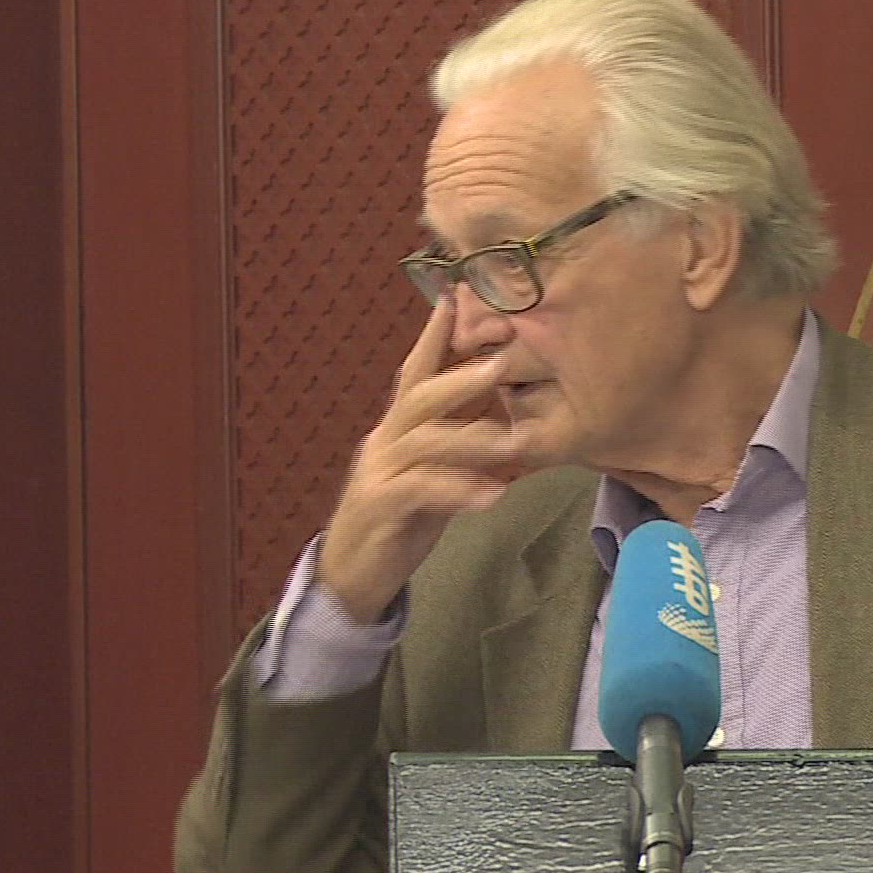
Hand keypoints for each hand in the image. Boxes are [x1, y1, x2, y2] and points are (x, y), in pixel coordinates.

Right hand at [318, 298, 520, 622]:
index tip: (456, 297)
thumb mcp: (434, 473)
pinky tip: (493, 495)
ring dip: (473, 439)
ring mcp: (378, 473)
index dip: (434, 335)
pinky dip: (459, 490)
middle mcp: (384, 441)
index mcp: (398, 427)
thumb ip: (459, 445)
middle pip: (419, 396)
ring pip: (424, 442)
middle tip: (503, 364)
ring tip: (518, 443)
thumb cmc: (402, 518)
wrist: (354, 575)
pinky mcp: (380, 508)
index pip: (416, 372)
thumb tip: (505, 416)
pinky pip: (421, 491)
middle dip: (460, 377)